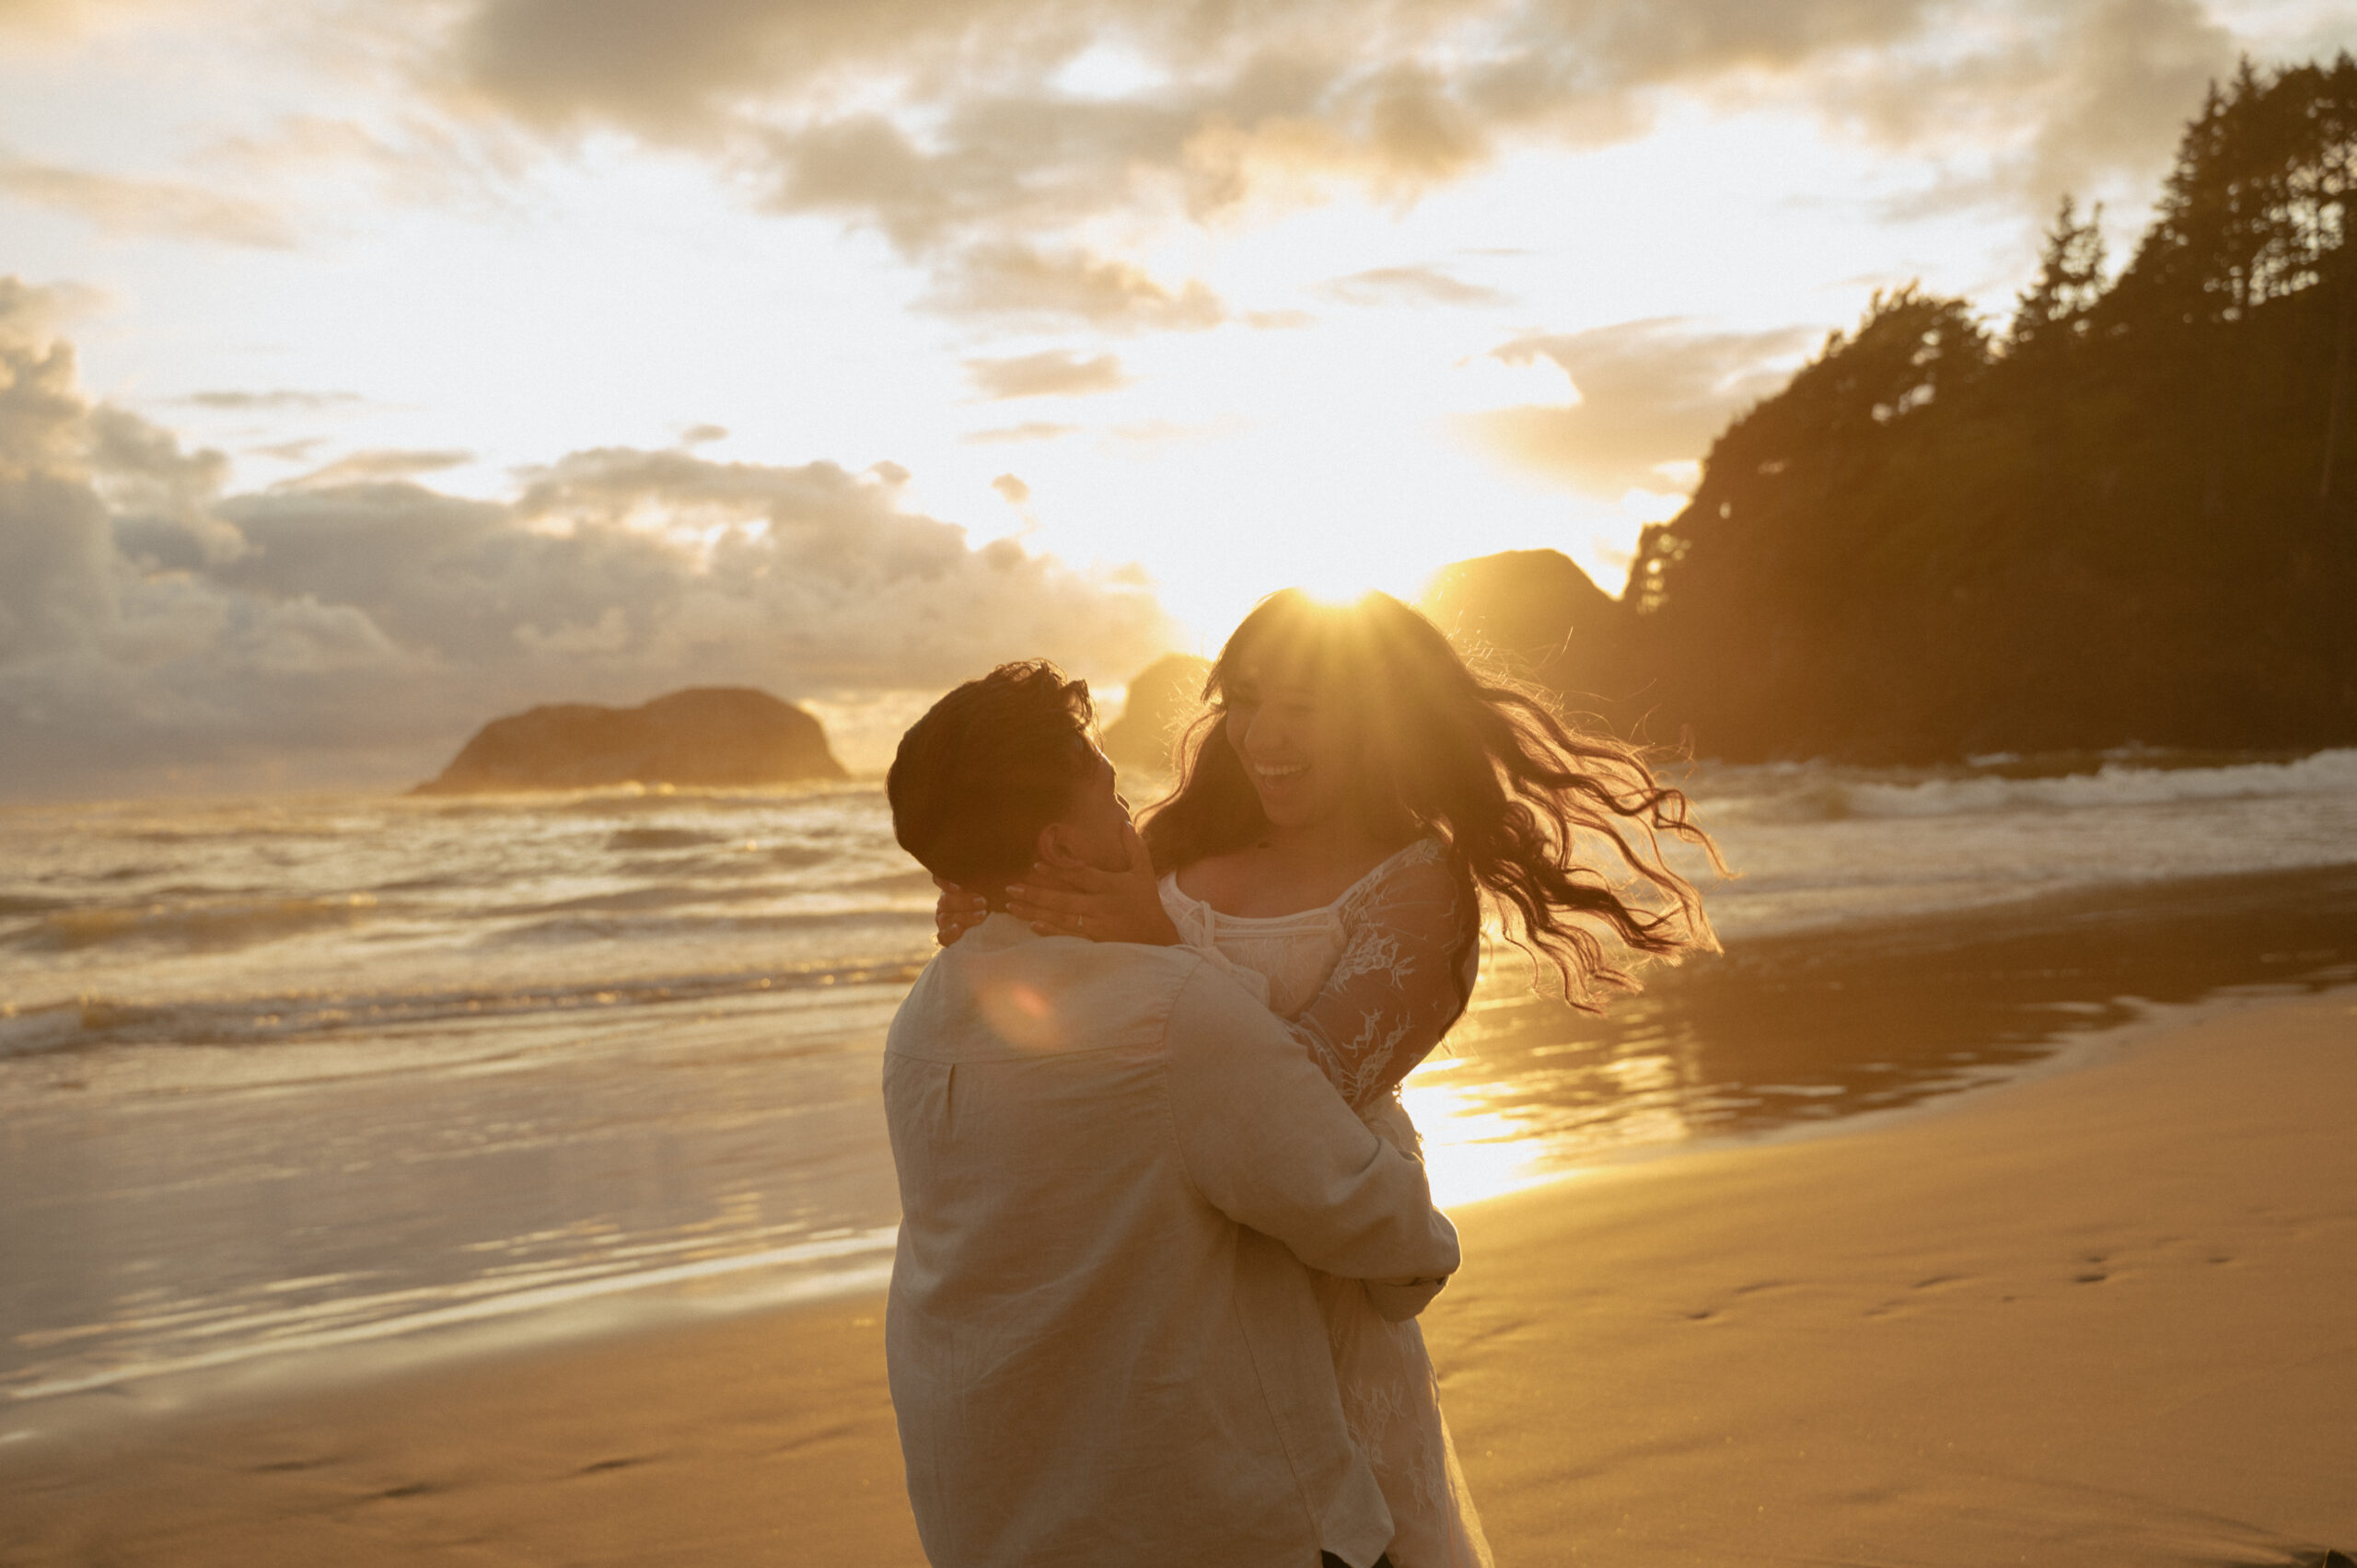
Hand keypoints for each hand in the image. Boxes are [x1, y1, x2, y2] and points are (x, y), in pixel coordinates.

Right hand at [932, 877, 988, 946]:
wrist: (990, 931)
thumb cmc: (990, 904)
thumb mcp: (988, 892)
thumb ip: (986, 885)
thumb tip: (998, 879)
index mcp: (951, 889)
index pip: (939, 880)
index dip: (945, 882)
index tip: (959, 887)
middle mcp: (944, 904)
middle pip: (946, 901)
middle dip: (965, 901)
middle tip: (984, 902)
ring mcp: (943, 921)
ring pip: (946, 917)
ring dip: (965, 916)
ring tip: (983, 915)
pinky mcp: (945, 937)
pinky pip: (943, 936)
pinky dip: (951, 932)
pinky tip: (960, 928)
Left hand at [1006, 823, 1180, 945]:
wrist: (1157, 938)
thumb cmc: (1147, 902)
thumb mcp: (1144, 871)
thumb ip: (1134, 847)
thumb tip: (1124, 823)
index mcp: (1111, 886)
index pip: (1080, 876)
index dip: (1058, 871)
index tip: (1035, 865)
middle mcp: (1101, 906)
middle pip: (1064, 899)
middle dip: (1035, 893)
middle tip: (1010, 888)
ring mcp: (1097, 926)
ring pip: (1061, 918)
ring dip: (1034, 911)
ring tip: (1011, 905)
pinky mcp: (1095, 942)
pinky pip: (1068, 936)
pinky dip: (1050, 931)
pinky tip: (1031, 925)